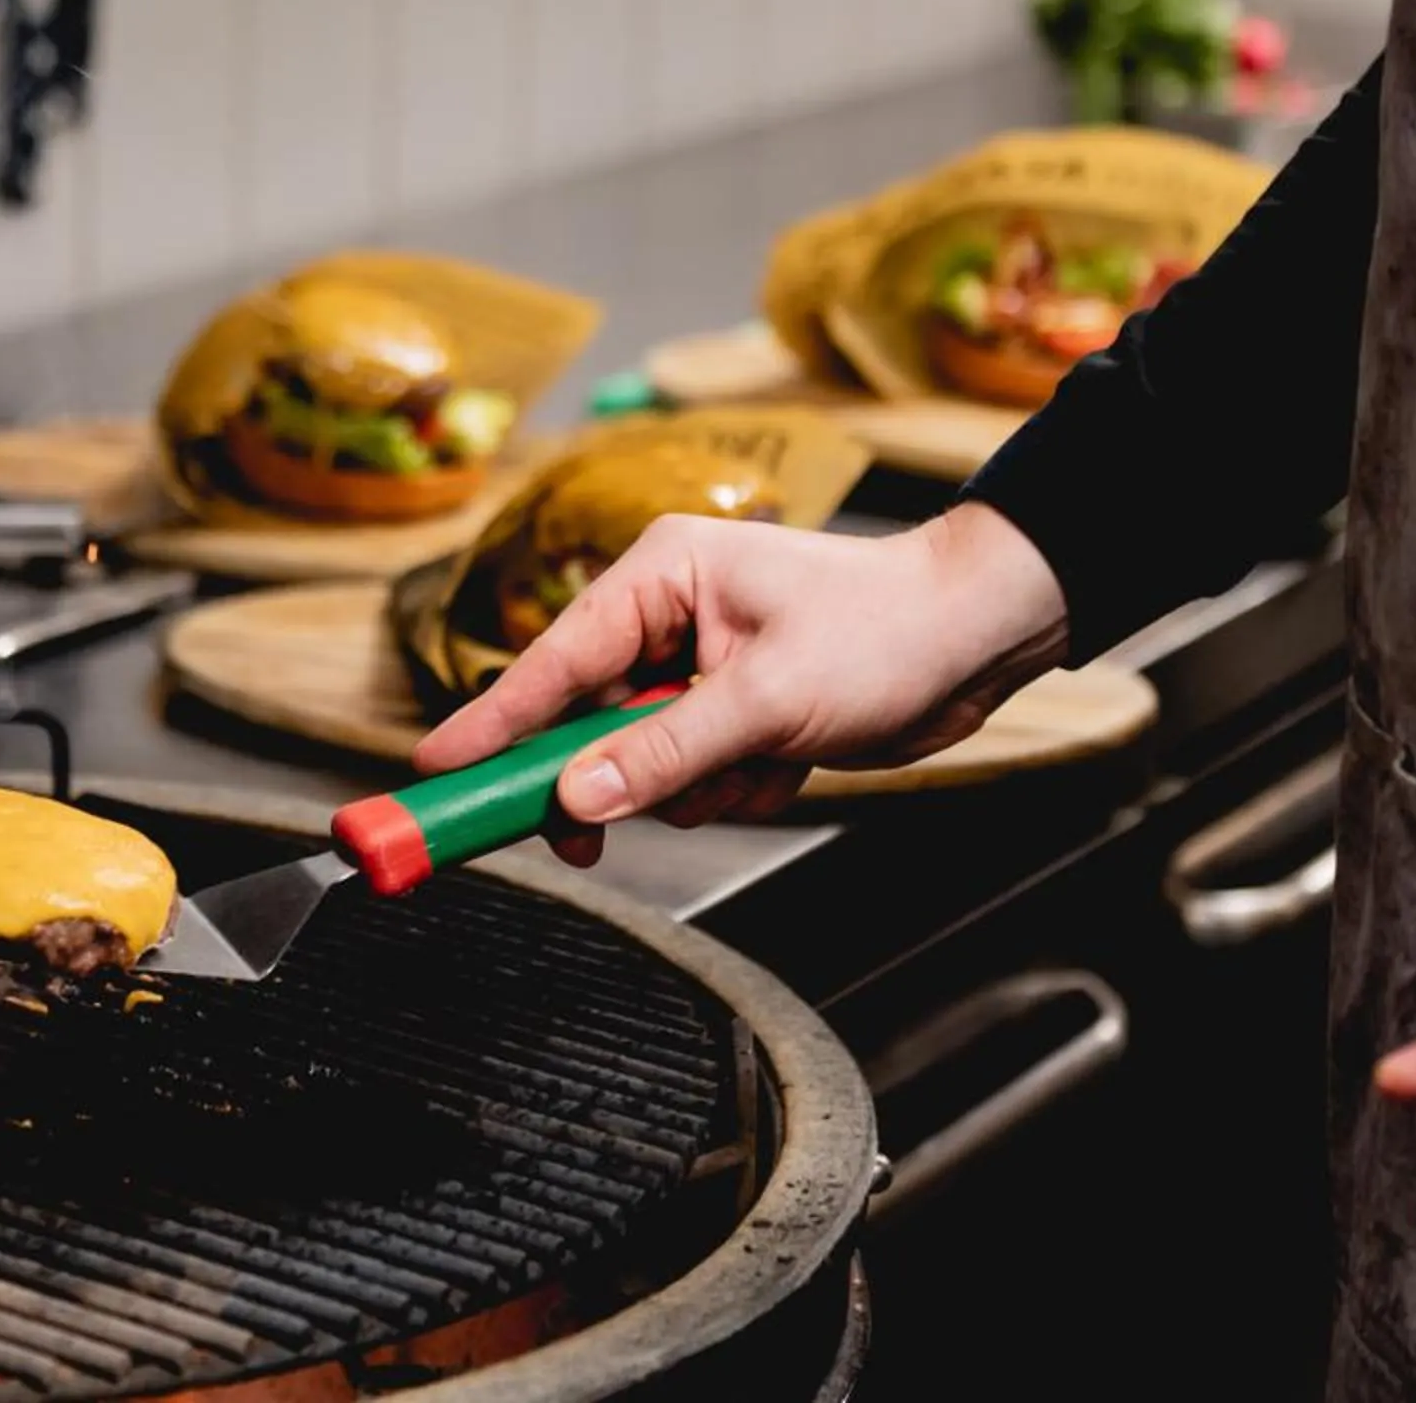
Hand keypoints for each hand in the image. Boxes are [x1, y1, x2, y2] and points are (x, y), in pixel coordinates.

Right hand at [410, 500, 1068, 865]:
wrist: (981, 637)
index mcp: (660, 574)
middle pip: (590, 720)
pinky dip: (736, 785)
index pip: (553, 658)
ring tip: (762, 762)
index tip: (435, 771)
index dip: (493, 721)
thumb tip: (582, 795)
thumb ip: (665, 750)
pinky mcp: (735, 708)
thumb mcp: (767, 699)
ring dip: (697, 785)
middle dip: (621, 776)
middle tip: (583, 841)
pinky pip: (695, 774)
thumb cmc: (887, 630)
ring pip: (645, 761)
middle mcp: (670, 614)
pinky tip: (789, 762)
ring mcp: (702, 664)